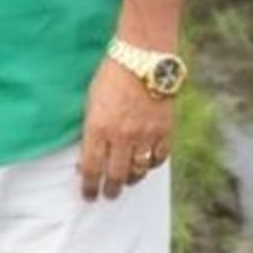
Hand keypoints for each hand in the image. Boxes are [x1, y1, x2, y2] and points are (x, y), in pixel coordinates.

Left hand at [79, 56, 174, 200]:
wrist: (144, 57)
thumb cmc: (112, 76)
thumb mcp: (91, 103)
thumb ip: (91, 131)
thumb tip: (87, 156)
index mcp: (98, 128)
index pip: (91, 169)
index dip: (89, 187)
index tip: (88, 195)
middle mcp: (121, 136)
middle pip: (115, 176)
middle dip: (110, 189)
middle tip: (108, 194)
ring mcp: (145, 135)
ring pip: (138, 171)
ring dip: (130, 180)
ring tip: (126, 182)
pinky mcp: (164, 130)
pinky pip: (158, 158)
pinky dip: (151, 165)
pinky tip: (146, 164)